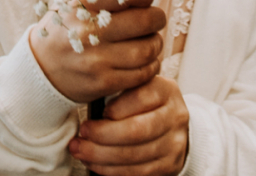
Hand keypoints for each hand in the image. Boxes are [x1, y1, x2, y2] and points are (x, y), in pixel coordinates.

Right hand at [29, 0, 164, 104]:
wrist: (42, 67)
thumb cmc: (65, 28)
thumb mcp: (74, 0)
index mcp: (82, 3)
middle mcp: (89, 30)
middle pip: (145, 21)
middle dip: (157, 18)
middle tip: (155, 19)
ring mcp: (97, 59)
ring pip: (147, 49)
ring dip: (155, 43)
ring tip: (149, 40)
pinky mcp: (105, 82)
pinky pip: (143, 73)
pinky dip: (151, 65)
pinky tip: (144, 60)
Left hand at [69, 76, 189, 175]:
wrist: (170, 126)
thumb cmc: (144, 104)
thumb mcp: (136, 88)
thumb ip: (119, 91)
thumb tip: (89, 103)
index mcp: (165, 90)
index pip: (140, 98)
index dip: (114, 108)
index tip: (96, 112)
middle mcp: (175, 116)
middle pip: (137, 130)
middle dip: (103, 134)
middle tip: (82, 133)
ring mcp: (174, 143)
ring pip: (135, 154)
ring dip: (101, 155)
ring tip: (81, 150)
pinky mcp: (170, 165)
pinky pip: (138, 171)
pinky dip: (111, 169)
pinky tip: (95, 163)